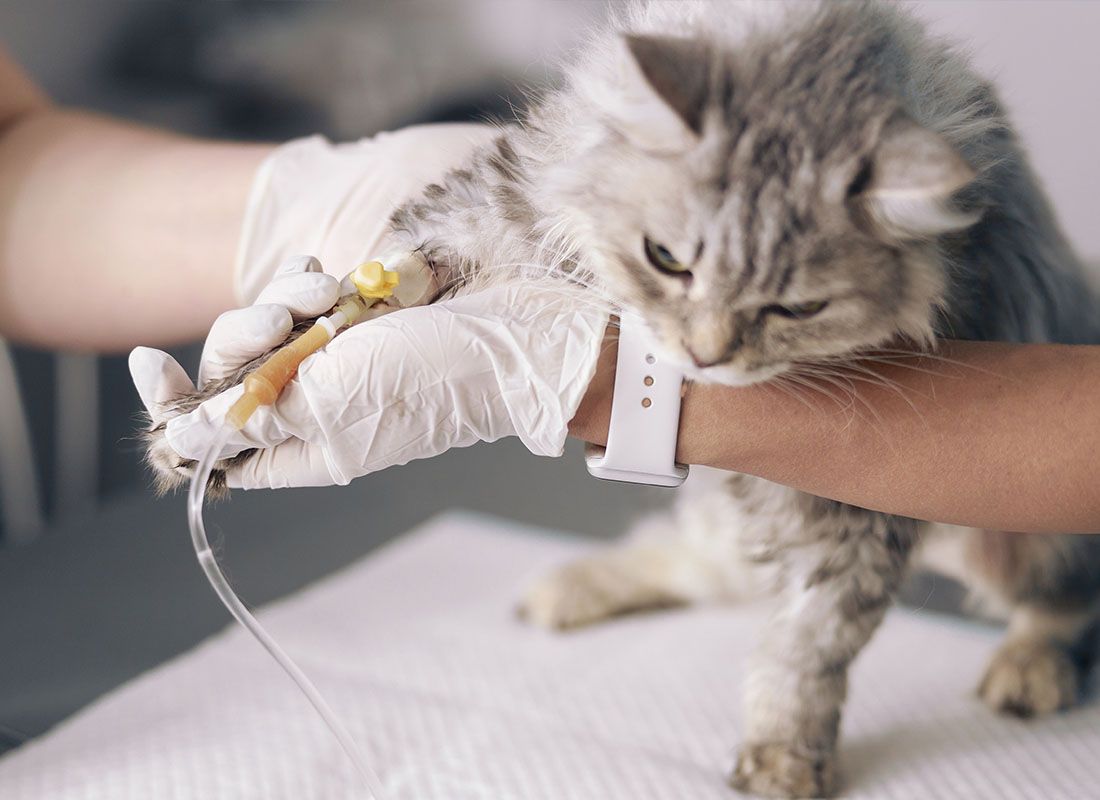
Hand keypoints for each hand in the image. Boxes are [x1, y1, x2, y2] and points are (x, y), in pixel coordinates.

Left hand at [135, 279, 607, 489]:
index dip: (176, 406)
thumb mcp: (330, 406)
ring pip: (268, 323)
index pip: (215, 440)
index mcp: (305, 447)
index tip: (153, 364)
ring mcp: (338, 357)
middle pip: (233, 369)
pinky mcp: (359, 316)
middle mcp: (316, 404)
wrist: (510, 332)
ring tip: (330, 291)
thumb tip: (184, 435)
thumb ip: (252, 415)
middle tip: (282, 319)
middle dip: (245, 333)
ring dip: (285, 296)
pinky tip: (333, 275)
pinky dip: (309, 279)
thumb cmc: (429, 379)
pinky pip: (304, 294)